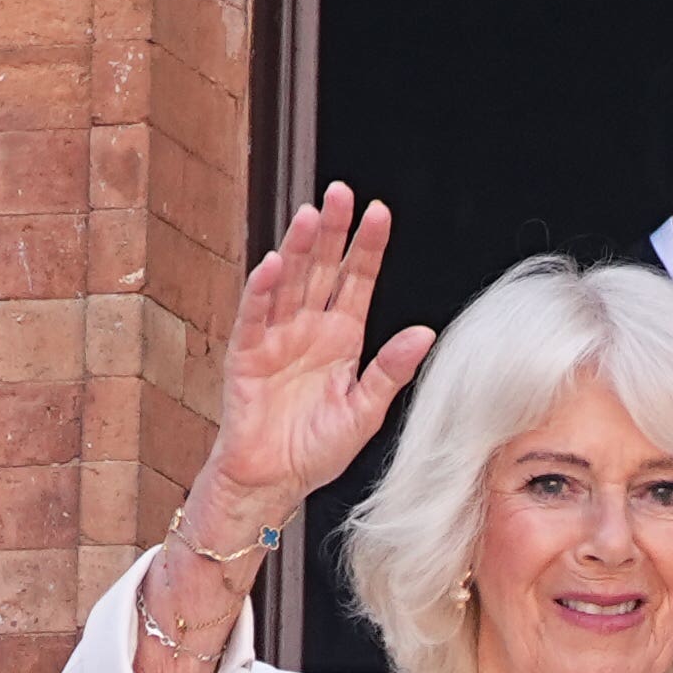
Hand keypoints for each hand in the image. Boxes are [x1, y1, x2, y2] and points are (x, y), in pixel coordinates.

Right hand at [202, 183, 432, 525]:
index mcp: (342, 337)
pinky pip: (254, 317)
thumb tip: (425, 333)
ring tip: (309, 215)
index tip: (380, 212)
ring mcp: (276, 338)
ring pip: (288, 282)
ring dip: (297, 248)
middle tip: (341, 192)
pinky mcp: (247, 356)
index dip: (367, 247)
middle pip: (321, 269)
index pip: (357, 281)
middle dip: (331, 231)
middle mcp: (309, 329)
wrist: (276, 481)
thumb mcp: (366, 410)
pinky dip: (261, 292)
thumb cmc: (318, 448)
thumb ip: (391, 370)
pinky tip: (272, 264)